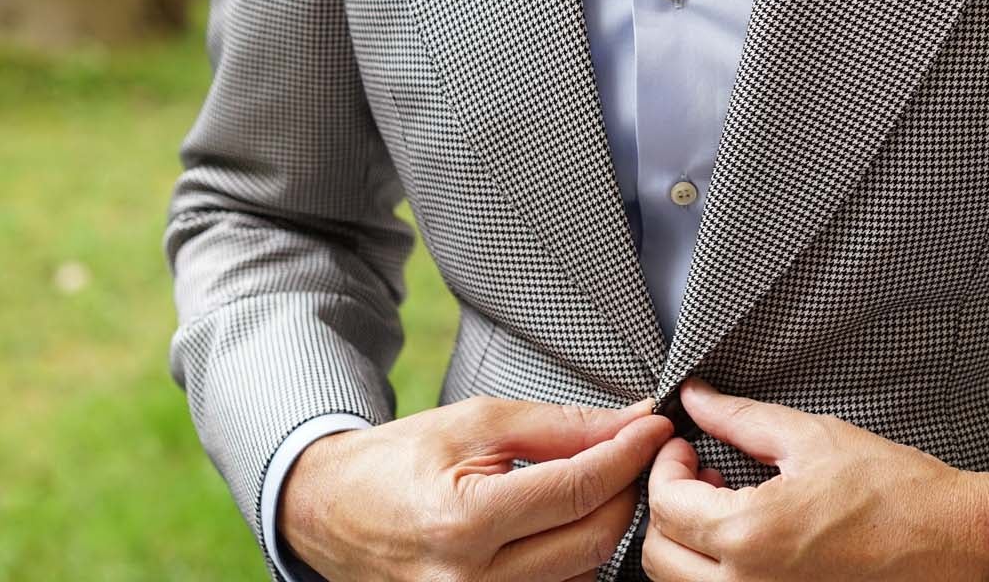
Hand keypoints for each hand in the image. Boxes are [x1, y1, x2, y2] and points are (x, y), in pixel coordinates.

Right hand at [280, 394, 674, 581]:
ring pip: (585, 573)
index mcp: (463, 521)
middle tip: (634, 451)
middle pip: (594, 539)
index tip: (655, 426)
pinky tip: (568, 522)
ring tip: (599, 483)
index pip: (578, 490)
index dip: (628, 453)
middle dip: (627, 489)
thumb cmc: (402, 460)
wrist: (333, 511)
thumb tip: (630, 422)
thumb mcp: (477, 422)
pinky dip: (576, 557)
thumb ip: (560, 426)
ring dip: (605, 525)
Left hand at [643, 377, 988, 580]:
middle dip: (669, 507)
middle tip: (702, 474)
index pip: (665, 506)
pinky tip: (750, 536)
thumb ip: (740, 418)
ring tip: (727, 504)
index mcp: (753, 534)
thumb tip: (695, 398)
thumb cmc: (895, 491)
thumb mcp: (812, 437)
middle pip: (660, 557)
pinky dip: (716, 570)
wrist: (953, 541)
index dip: (667, 467)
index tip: (686, 446)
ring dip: (688, 543)